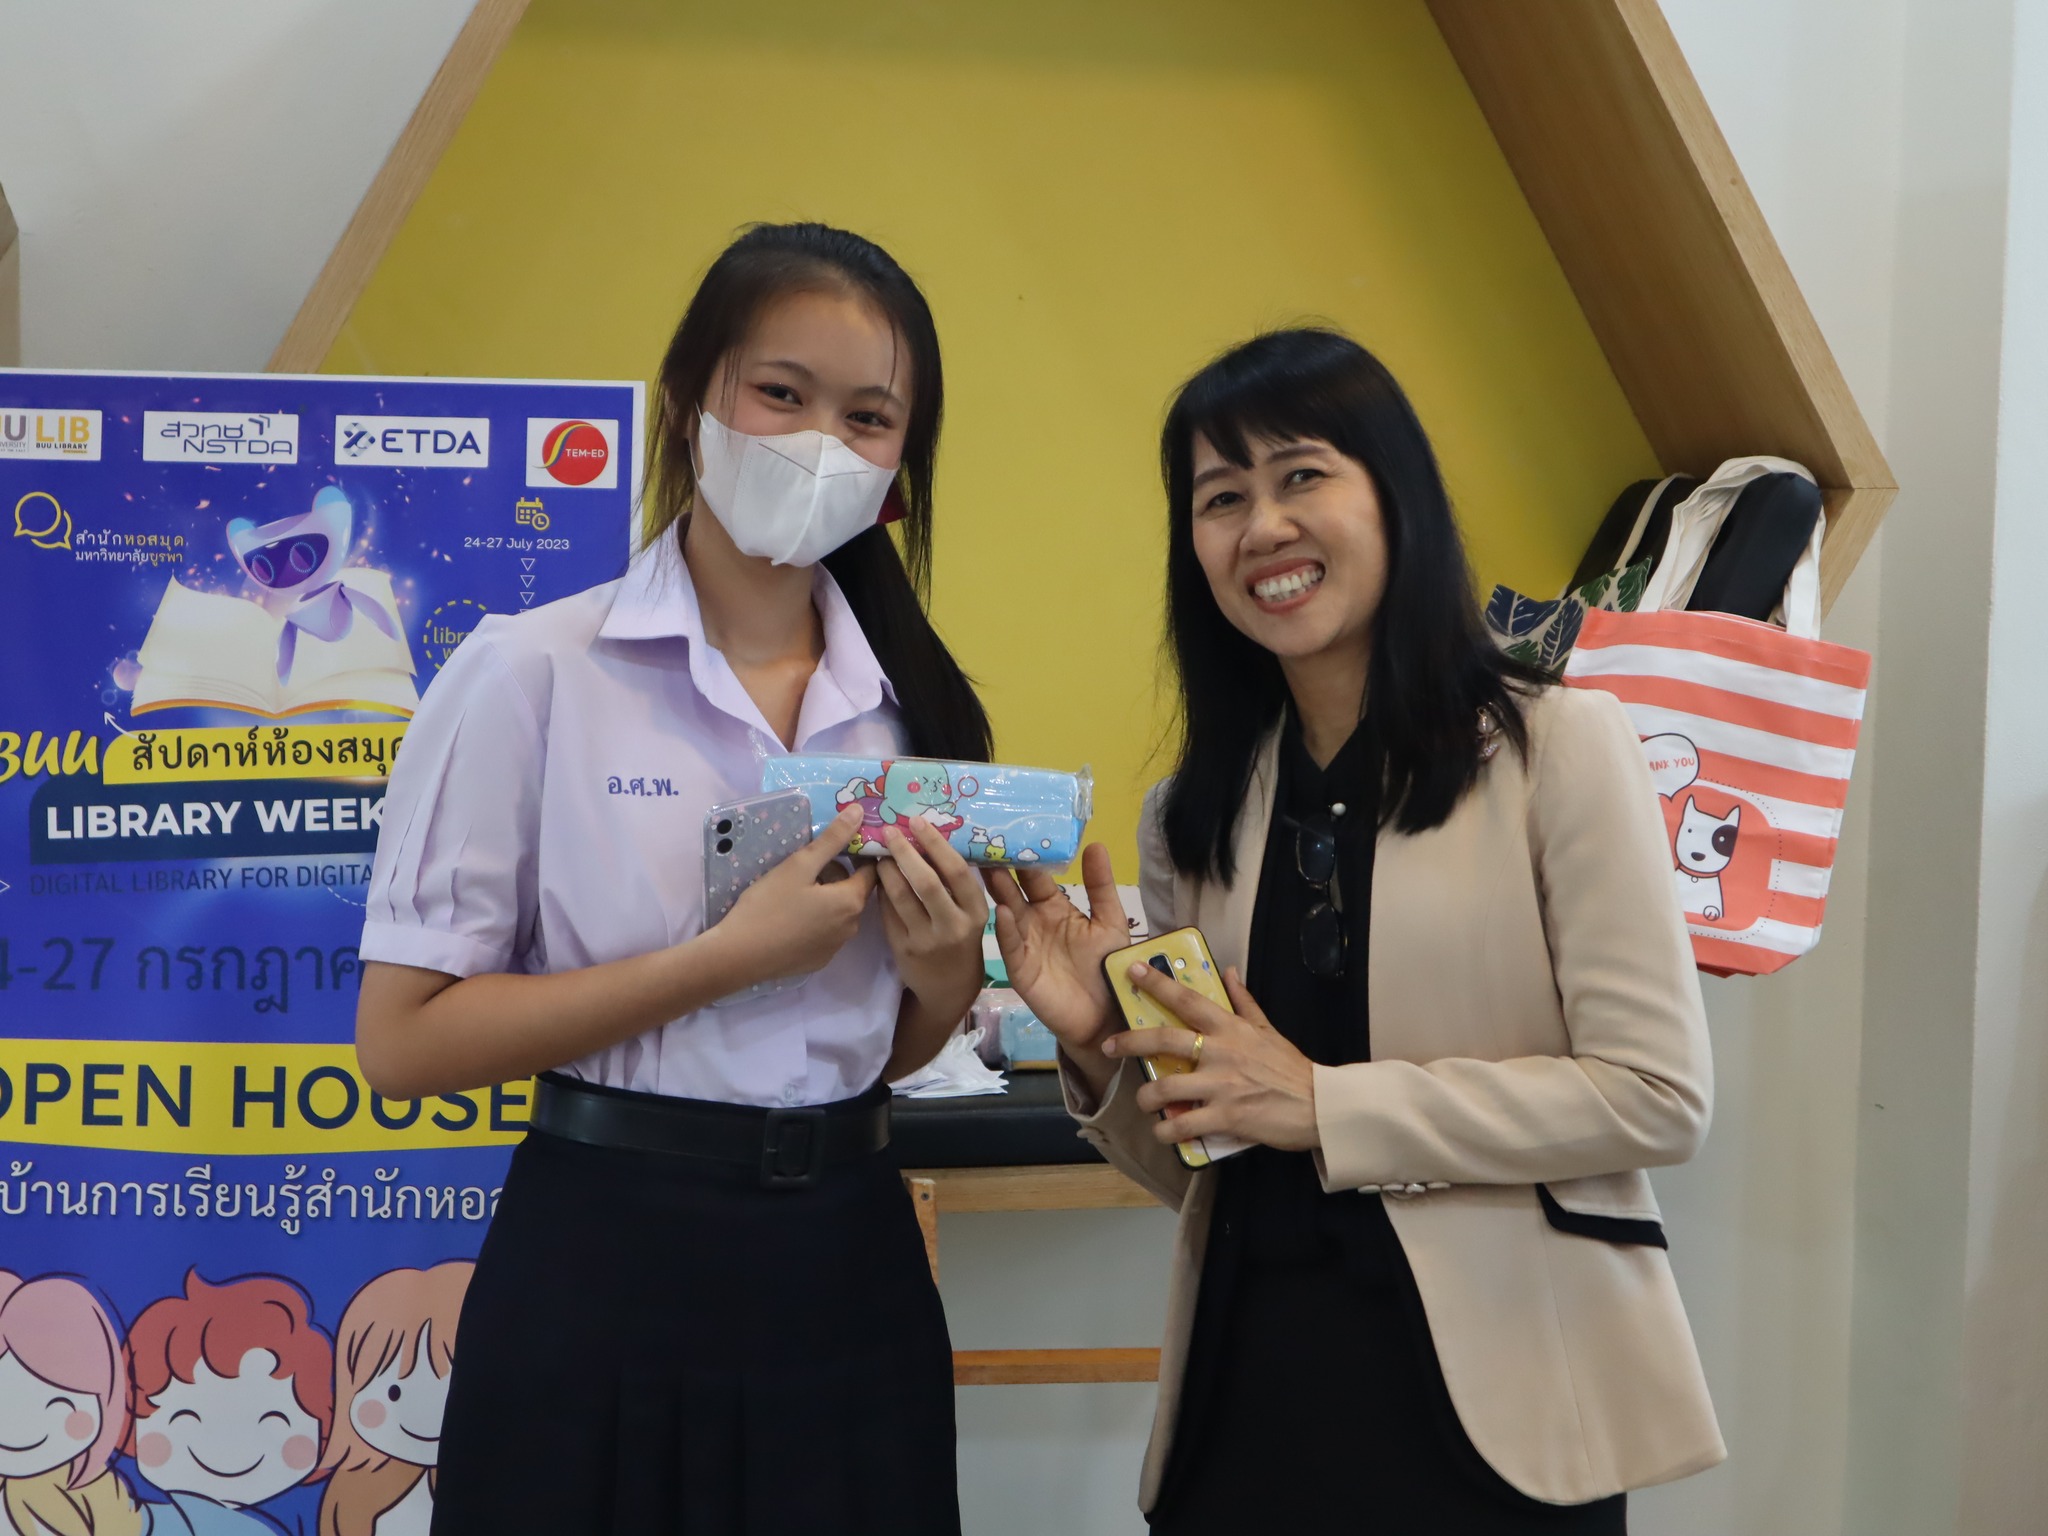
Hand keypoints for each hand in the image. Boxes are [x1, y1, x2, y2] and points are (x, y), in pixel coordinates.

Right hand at [715, 805, 879, 982]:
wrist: (738, 956)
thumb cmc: (769, 904)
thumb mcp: (800, 864)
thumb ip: (832, 839)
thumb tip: (859, 812)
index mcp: (851, 902)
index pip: (870, 871)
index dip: (857, 855)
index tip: (837, 844)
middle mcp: (852, 927)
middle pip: (853, 892)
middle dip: (836, 875)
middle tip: (806, 865)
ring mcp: (835, 947)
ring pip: (839, 912)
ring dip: (826, 897)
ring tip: (794, 889)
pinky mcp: (819, 960)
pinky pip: (826, 932)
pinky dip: (816, 920)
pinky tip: (790, 916)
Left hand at [876, 816, 988, 1021]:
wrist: (949, 988)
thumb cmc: (961, 941)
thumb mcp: (970, 915)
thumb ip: (956, 885)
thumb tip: (930, 840)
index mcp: (976, 912)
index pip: (957, 872)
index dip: (936, 844)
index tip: (918, 822)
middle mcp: (953, 926)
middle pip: (926, 882)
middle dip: (905, 852)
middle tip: (889, 831)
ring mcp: (926, 940)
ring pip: (901, 897)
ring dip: (886, 870)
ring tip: (879, 853)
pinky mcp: (903, 949)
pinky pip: (888, 913)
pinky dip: (881, 891)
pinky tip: (876, 877)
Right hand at [983, 843, 1128, 1061]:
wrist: (1105, 1017)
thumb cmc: (1108, 968)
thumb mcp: (1109, 922)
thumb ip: (1101, 887)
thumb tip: (1095, 844)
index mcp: (1056, 907)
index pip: (1036, 876)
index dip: (1026, 855)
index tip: (1012, 828)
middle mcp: (1035, 921)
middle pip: (1013, 889)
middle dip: (1001, 867)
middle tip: (985, 839)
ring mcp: (1024, 944)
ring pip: (1006, 912)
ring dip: (997, 892)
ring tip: (986, 867)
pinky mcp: (1021, 969)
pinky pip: (1011, 946)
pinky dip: (1006, 929)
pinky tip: (1002, 912)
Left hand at [1108, 964, 1319, 1151]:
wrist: (1320, 1106)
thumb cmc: (1291, 1068)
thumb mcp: (1268, 1029)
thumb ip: (1244, 1002)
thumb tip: (1228, 972)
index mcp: (1230, 1028)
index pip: (1188, 1000)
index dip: (1159, 984)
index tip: (1135, 971)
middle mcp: (1221, 1053)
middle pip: (1164, 1041)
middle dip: (1129, 1042)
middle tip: (1108, 1046)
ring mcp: (1221, 1086)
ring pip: (1166, 1088)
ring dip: (1146, 1098)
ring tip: (1144, 1102)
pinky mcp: (1225, 1117)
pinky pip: (1183, 1125)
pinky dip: (1167, 1131)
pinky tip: (1164, 1132)